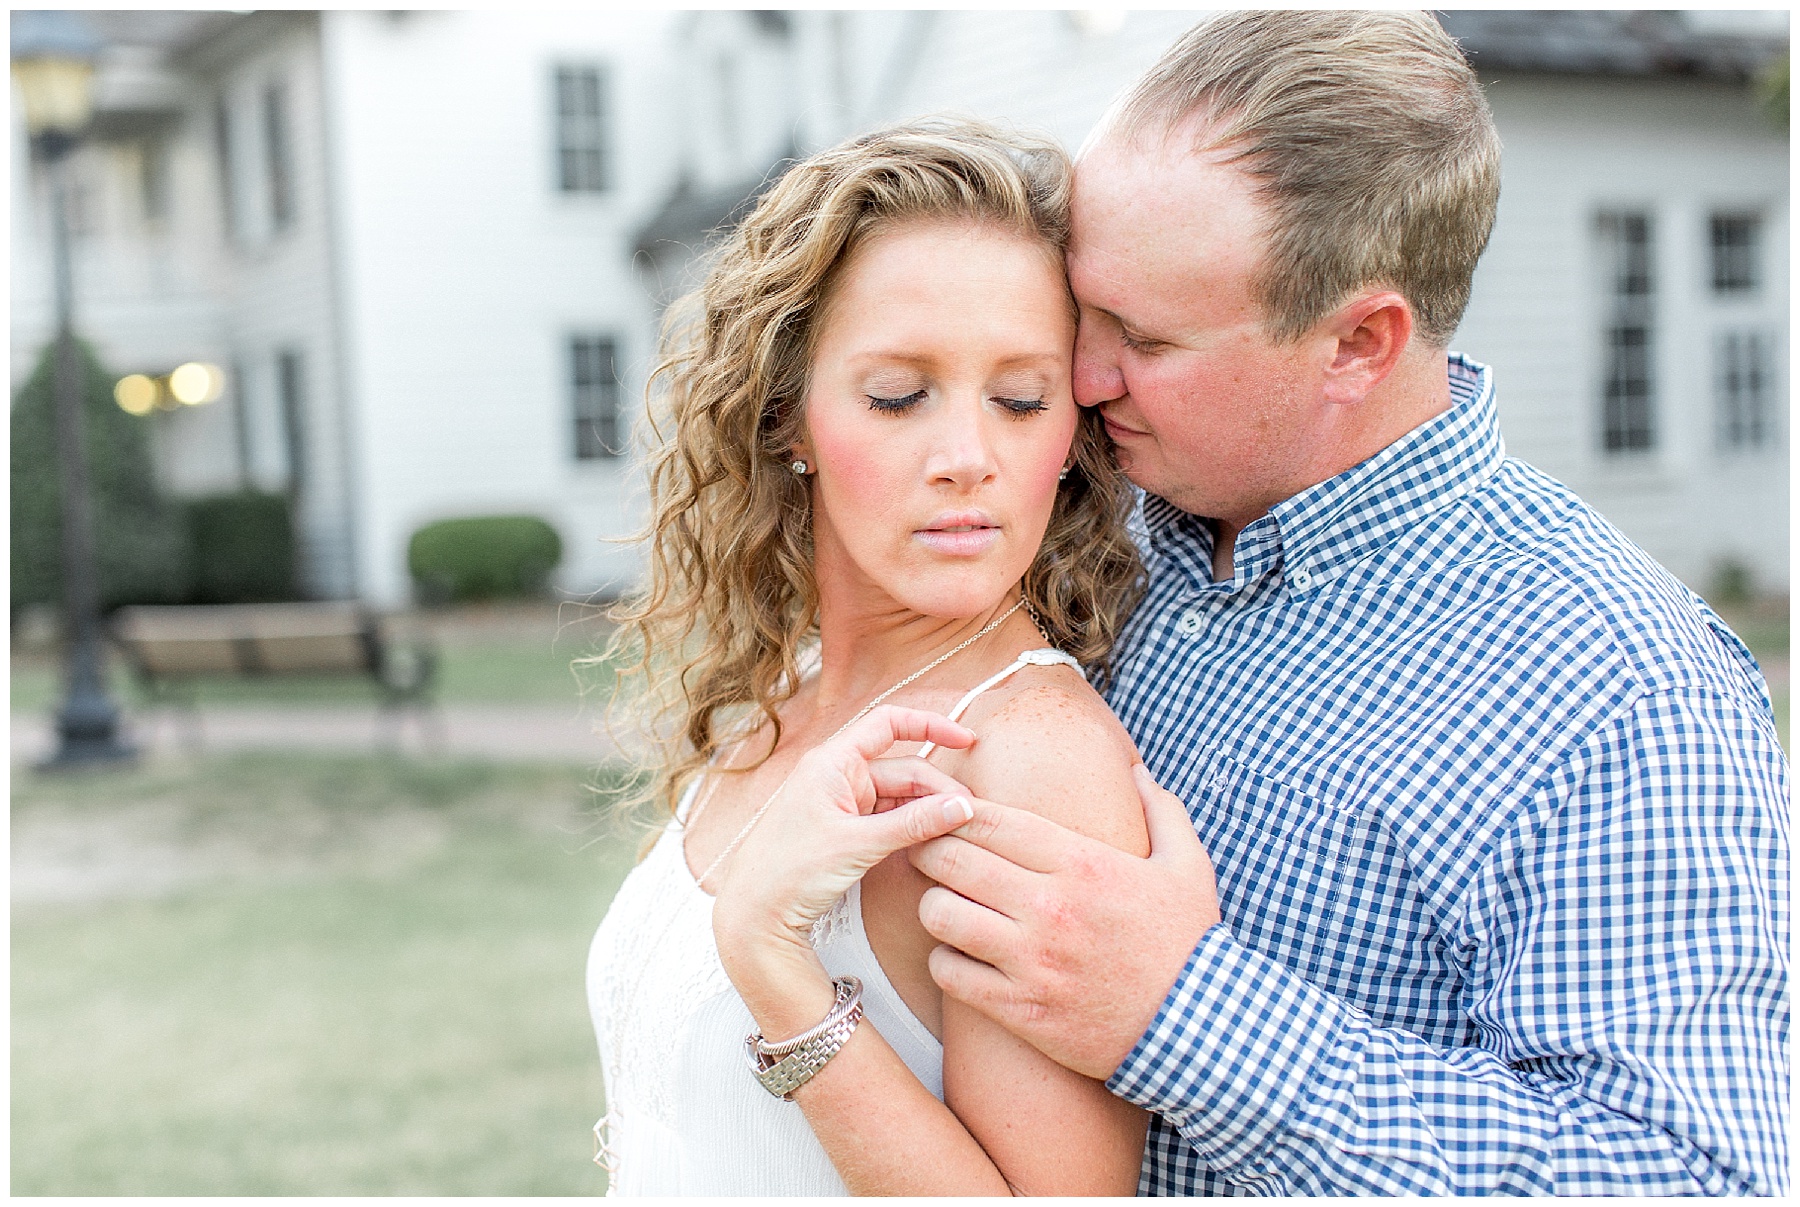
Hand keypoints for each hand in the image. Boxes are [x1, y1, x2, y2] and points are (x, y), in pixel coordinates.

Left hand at [712, 705, 978, 1010]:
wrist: (754, 914)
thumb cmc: (791, 871)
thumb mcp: (857, 845)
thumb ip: (912, 824)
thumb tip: (963, 807)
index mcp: (832, 761)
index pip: (888, 723)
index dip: (930, 724)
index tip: (965, 740)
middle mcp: (836, 775)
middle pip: (902, 768)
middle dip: (937, 789)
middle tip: (971, 817)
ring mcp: (840, 803)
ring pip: (898, 797)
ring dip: (927, 811)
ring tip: (958, 833)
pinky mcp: (843, 830)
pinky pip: (887, 818)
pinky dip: (911, 827)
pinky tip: (933, 842)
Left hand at [909, 764, 1219, 1079]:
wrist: (1199, 1031)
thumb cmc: (1189, 945)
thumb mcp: (1188, 867)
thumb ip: (1160, 810)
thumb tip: (1135, 769)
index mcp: (1083, 863)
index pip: (991, 821)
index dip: (957, 813)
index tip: (951, 817)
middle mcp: (1051, 907)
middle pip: (952, 859)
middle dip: (930, 850)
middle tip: (930, 855)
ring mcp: (1033, 961)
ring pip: (941, 915)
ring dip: (936, 906)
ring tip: (948, 908)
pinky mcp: (1021, 1010)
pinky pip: (950, 974)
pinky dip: (946, 962)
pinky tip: (963, 958)